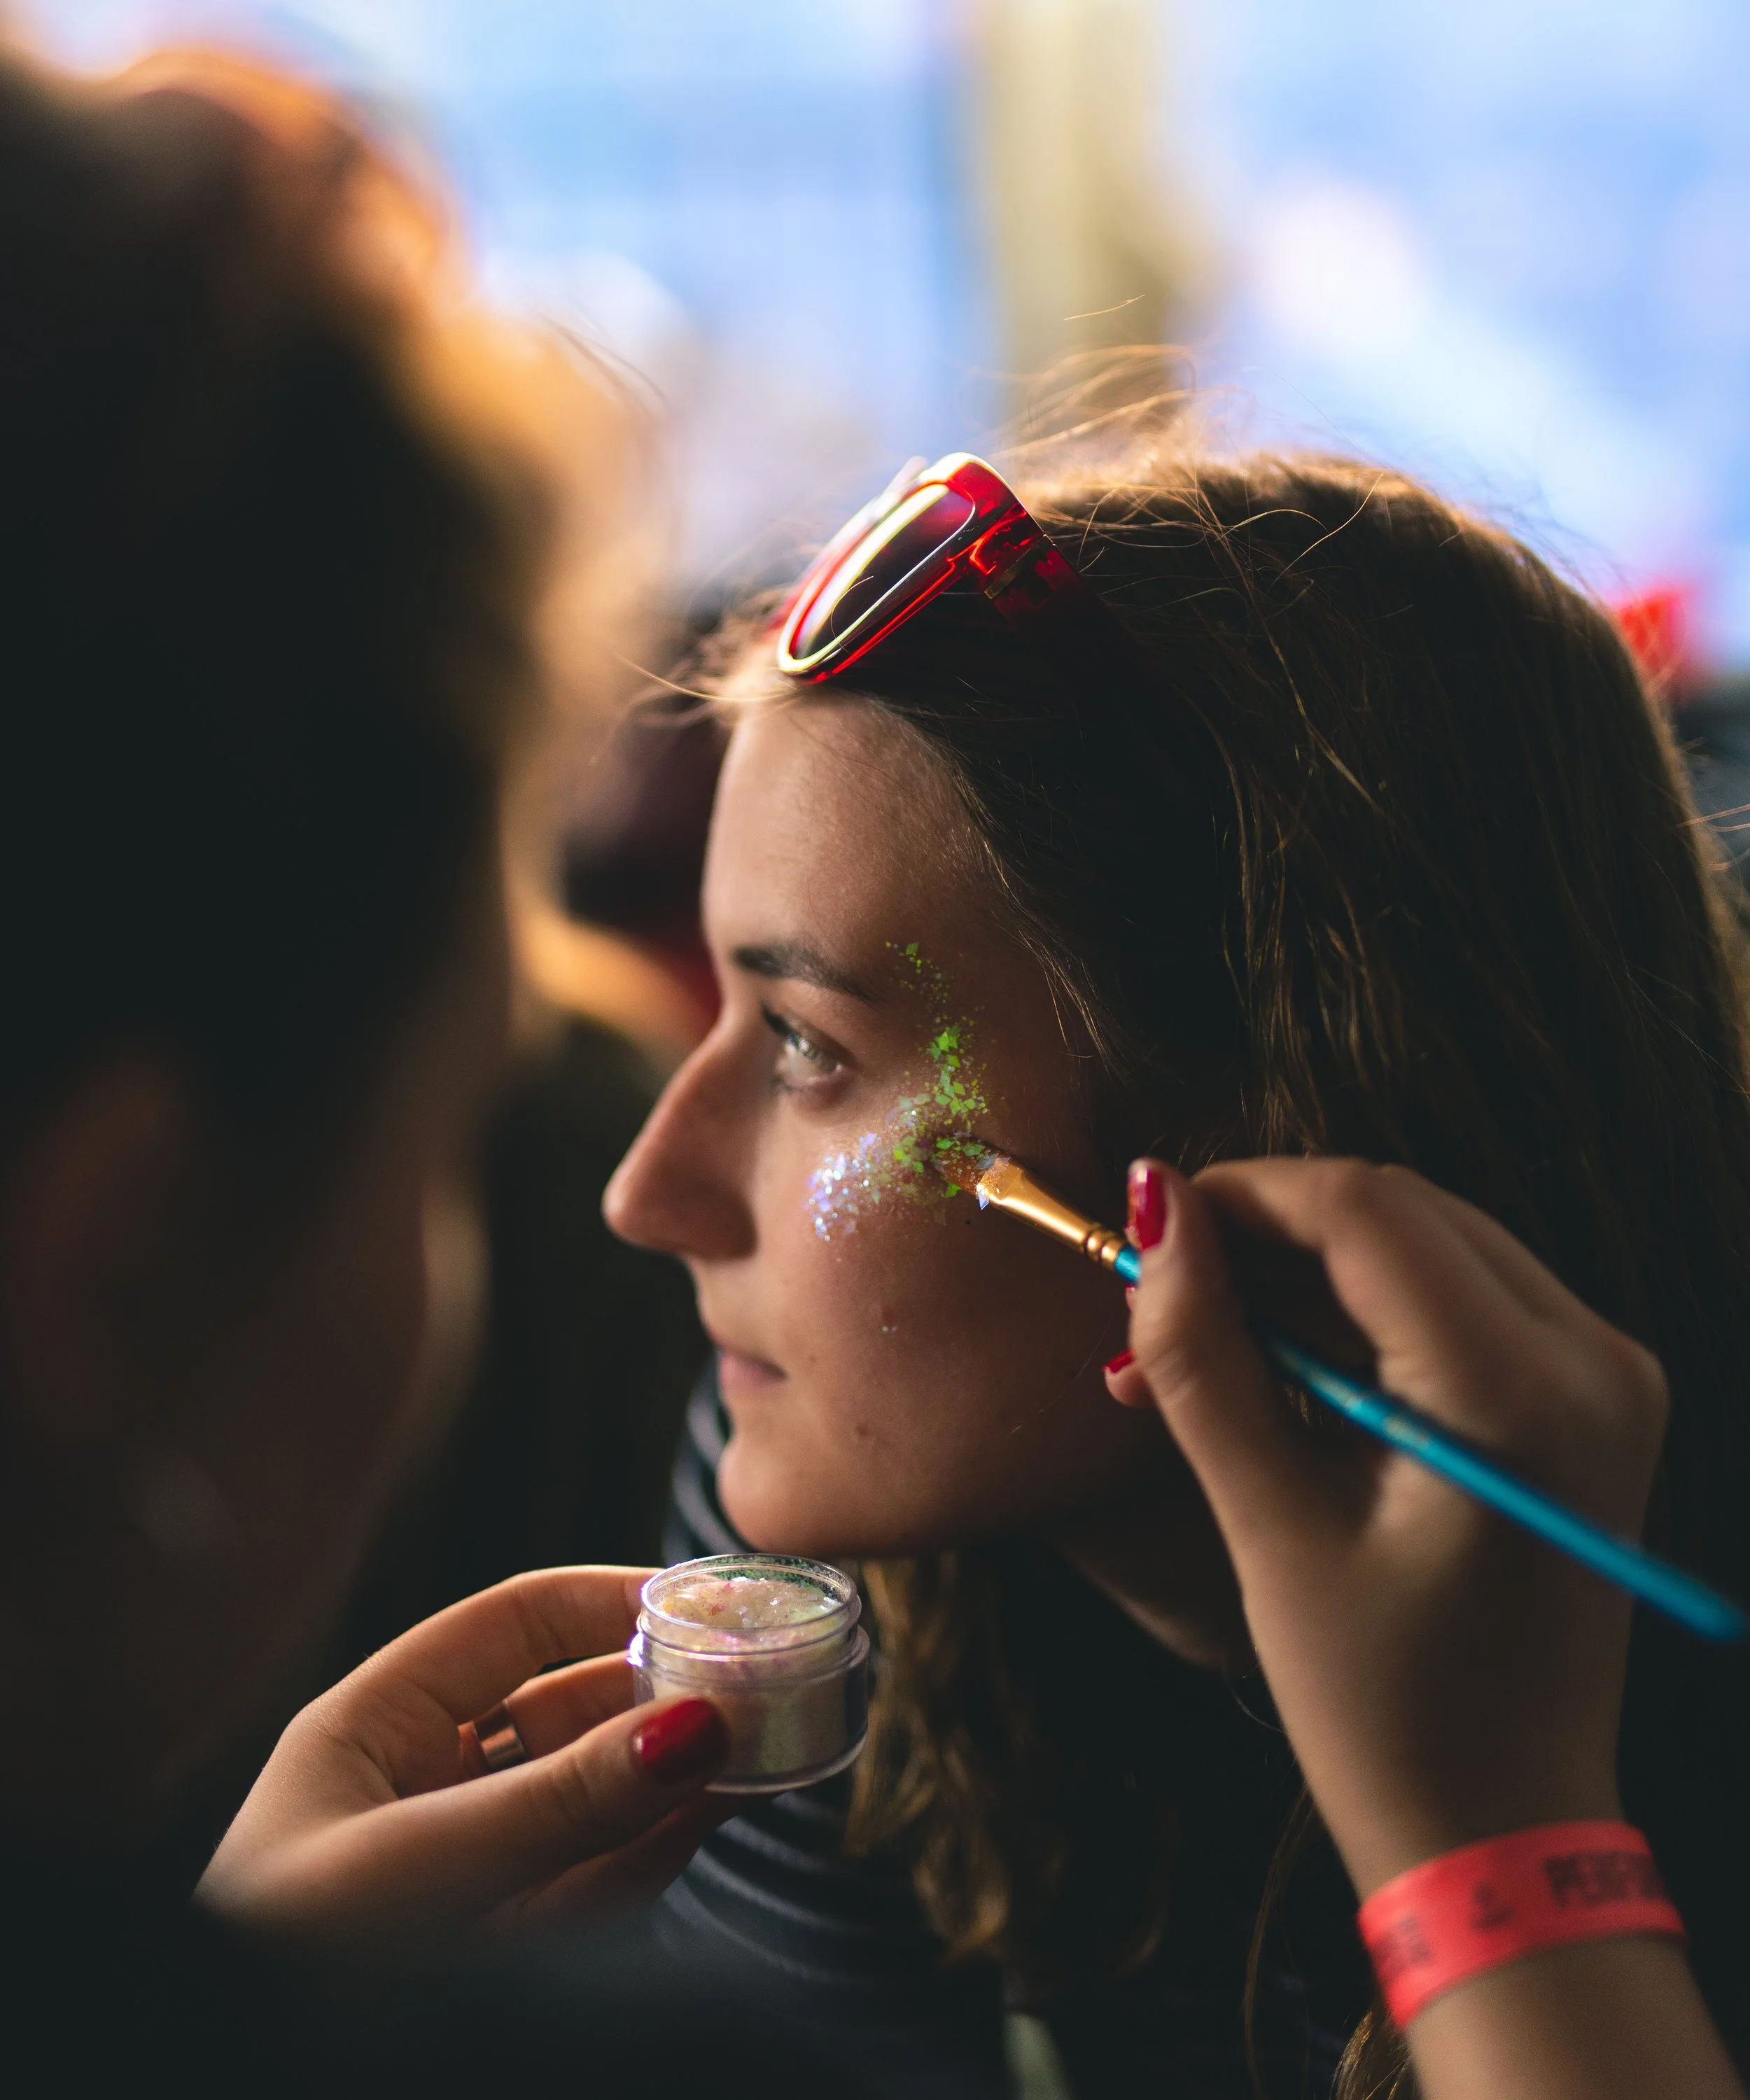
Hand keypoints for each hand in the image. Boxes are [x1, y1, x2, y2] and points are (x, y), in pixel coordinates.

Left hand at [199, 1566, 730, 1936]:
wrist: (242, 2079)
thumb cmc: (288, 1954)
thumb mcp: (422, 1864)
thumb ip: (562, 1802)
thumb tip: (696, 1728)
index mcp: (372, 1731)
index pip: (511, 1627)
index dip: (607, 1601)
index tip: (701, 1601)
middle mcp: (420, 1788)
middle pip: (563, 1710)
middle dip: (655, 1691)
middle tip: (750, 1682)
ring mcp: (461, 1869)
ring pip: (587, 1797)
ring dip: (668, 1772)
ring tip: (753, 1745)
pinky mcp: (493, 1944)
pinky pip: (587, 1883)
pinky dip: (651, 1850)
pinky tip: (704, 1818)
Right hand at [1109, 1158, 1665, 1897]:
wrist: (1504, 1827)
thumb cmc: (1383, 1705)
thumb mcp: (1271, 1526)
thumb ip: (1205, 1356)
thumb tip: (1153, 1211)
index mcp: (1521, 1392)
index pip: (1365, 1210)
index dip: (1242, 1194)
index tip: (1145, 1223)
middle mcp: (1592, 1358)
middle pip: (1401, 1213)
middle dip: (1268, 1235)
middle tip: (1158, 1300)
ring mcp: (1605, 1376)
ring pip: (1428, 1246)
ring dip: (1305, 1276)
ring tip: (1196, 1354)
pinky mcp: (1589, 1400)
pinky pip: (1461, 1302)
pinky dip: (1361, 1318)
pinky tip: (1275, 1373)